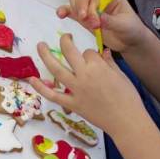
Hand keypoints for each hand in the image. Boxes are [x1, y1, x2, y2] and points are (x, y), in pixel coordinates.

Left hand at [29, 37, 143, 133]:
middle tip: (65, 37)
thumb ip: (109, 63)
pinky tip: (31, 79)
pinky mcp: (71, 104)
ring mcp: (75, 89)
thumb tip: (104, 52)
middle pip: (69, 52)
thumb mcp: (121, 75)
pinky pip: (52, 95)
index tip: (95, 59)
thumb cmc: (128, 98)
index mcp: (97, 66)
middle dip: (65, 41)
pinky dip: (41, 88)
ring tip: (40, 46)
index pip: (89, 52)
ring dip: (46, 56)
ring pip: (56, 69)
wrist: (126, 121)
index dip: (91, 54)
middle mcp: (83, 75)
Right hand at [56, 0, 148, 53]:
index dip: (89, 4)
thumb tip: (98, 18)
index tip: (93, 20)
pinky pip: (71, 11)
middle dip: (80, 6)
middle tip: (86, 21)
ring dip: (74, 10)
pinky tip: (60, 14)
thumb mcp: (124, 25)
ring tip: (83, 22)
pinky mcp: (85, 18)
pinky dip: (65, 11)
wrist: (130, 42)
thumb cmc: (131, 29)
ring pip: (74, 0)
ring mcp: (90, 8)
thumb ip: (111, 21)